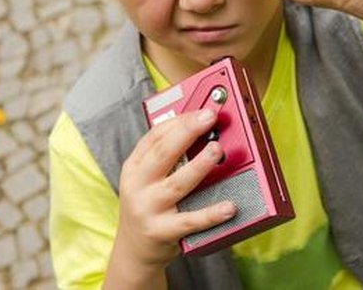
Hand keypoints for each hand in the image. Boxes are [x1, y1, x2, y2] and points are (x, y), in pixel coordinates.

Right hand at [114, 109, 235, 269]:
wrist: (133, 252)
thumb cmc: (148, 207)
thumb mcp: (146, 179)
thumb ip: (166, 157)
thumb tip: (198, 129)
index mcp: (134, 167)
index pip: (154, 136)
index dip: (179, 121)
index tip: (202, 111)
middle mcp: (138, 186)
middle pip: (163, 153)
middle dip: (187, 132)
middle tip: (210, 118)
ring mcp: (149, 209)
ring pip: (177, 184)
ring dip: (199, 165)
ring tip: (217, 150)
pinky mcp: (162, 232)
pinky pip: (190, 221)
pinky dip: (211, 214)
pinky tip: (229, 206)